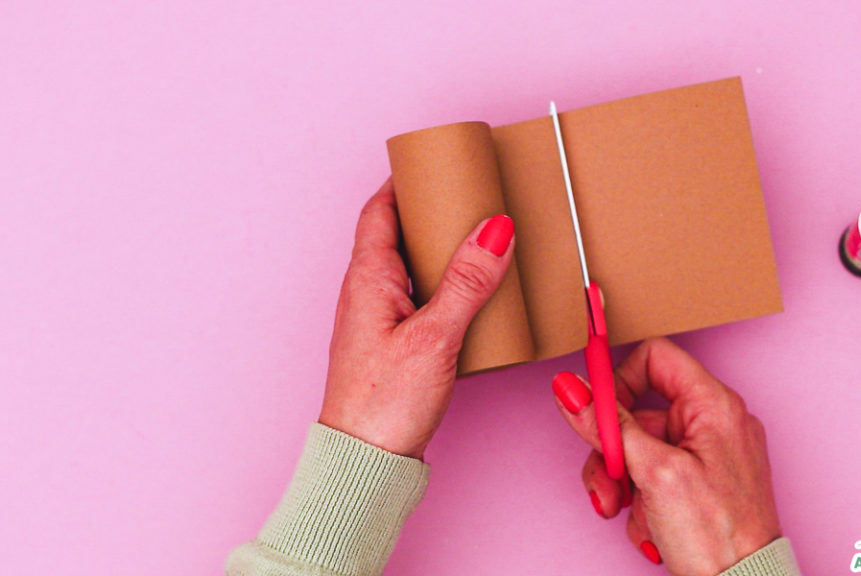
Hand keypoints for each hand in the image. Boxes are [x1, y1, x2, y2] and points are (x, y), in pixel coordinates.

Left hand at [319, 179, 515, 458]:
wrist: (365, 462)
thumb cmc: (385, 403)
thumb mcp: (435, 336)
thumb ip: (467, 282)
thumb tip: (495, 228)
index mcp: (367, 278)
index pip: (379, 210)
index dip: (404, 182)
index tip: (436, 163)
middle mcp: (366, 293)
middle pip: (395, 234)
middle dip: (429, 211)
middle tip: (468, 197)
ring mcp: (378, 320)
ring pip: (409, 267)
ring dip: (439, 249)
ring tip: (478, 240)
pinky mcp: (393, 345)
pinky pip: (419, 297)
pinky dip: (443, 284)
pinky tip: (471, 295)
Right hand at [552, 337, 780, 574]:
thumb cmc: (718, 534)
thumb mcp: (652, 472)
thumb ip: (609, 425)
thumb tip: (572, 388)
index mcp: (713, 404)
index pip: (655, 358)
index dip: (619, 380)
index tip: (593, 412)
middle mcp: (713, 422)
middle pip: (638, 413)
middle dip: (613, 452)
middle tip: (607, 483)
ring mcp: (707, 454)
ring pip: (639, 449)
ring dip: (622, 484)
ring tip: (625, 514)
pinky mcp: (699, 483)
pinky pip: (653, 475)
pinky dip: (642, 501)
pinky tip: (651, 528)